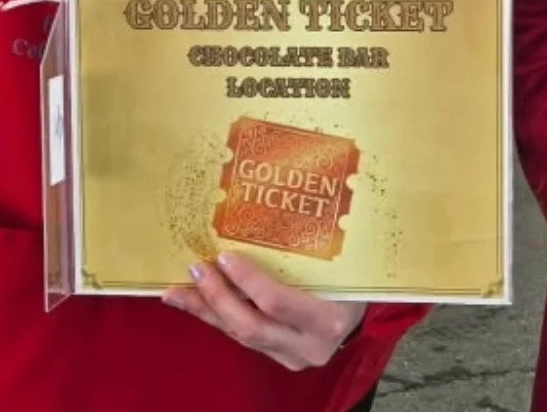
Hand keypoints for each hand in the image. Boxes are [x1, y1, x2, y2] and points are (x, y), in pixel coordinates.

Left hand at [163, 253, 364, 370]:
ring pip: (242, 336)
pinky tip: (196, 303)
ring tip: (177, 291)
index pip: (278, 302)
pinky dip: (217, 318)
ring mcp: (294, 356)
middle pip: (252, 326)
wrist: (369, 307)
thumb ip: (318, 241)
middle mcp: (311, 345)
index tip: (225, 256)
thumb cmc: (358, 273)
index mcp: (329, 317)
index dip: (248, 281)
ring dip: (207, 311)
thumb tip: (288, 189)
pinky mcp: (281, 358)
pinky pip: (244, 338)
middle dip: (217, 298)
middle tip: (196, 267)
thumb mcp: (345, 259)